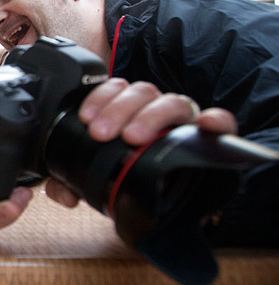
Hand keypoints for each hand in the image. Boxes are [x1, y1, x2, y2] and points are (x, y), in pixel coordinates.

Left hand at [45, 78, 238, 207]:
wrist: (173, 196)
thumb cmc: (131, 174)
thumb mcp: (99, 176)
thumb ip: (74, 183)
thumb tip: (62, 194)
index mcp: (129, 111)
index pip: (116, 88)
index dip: (99, 98)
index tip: (85, 118)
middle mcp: (156, 110)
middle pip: (141, 92)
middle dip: (118, 109)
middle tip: (101, 133)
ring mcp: (184, 122)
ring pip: (171, 102)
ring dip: (150, 115)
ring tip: (134, 137)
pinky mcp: (211, 137)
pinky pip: (221, 122)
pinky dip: (216, 120)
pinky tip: (205, 125)